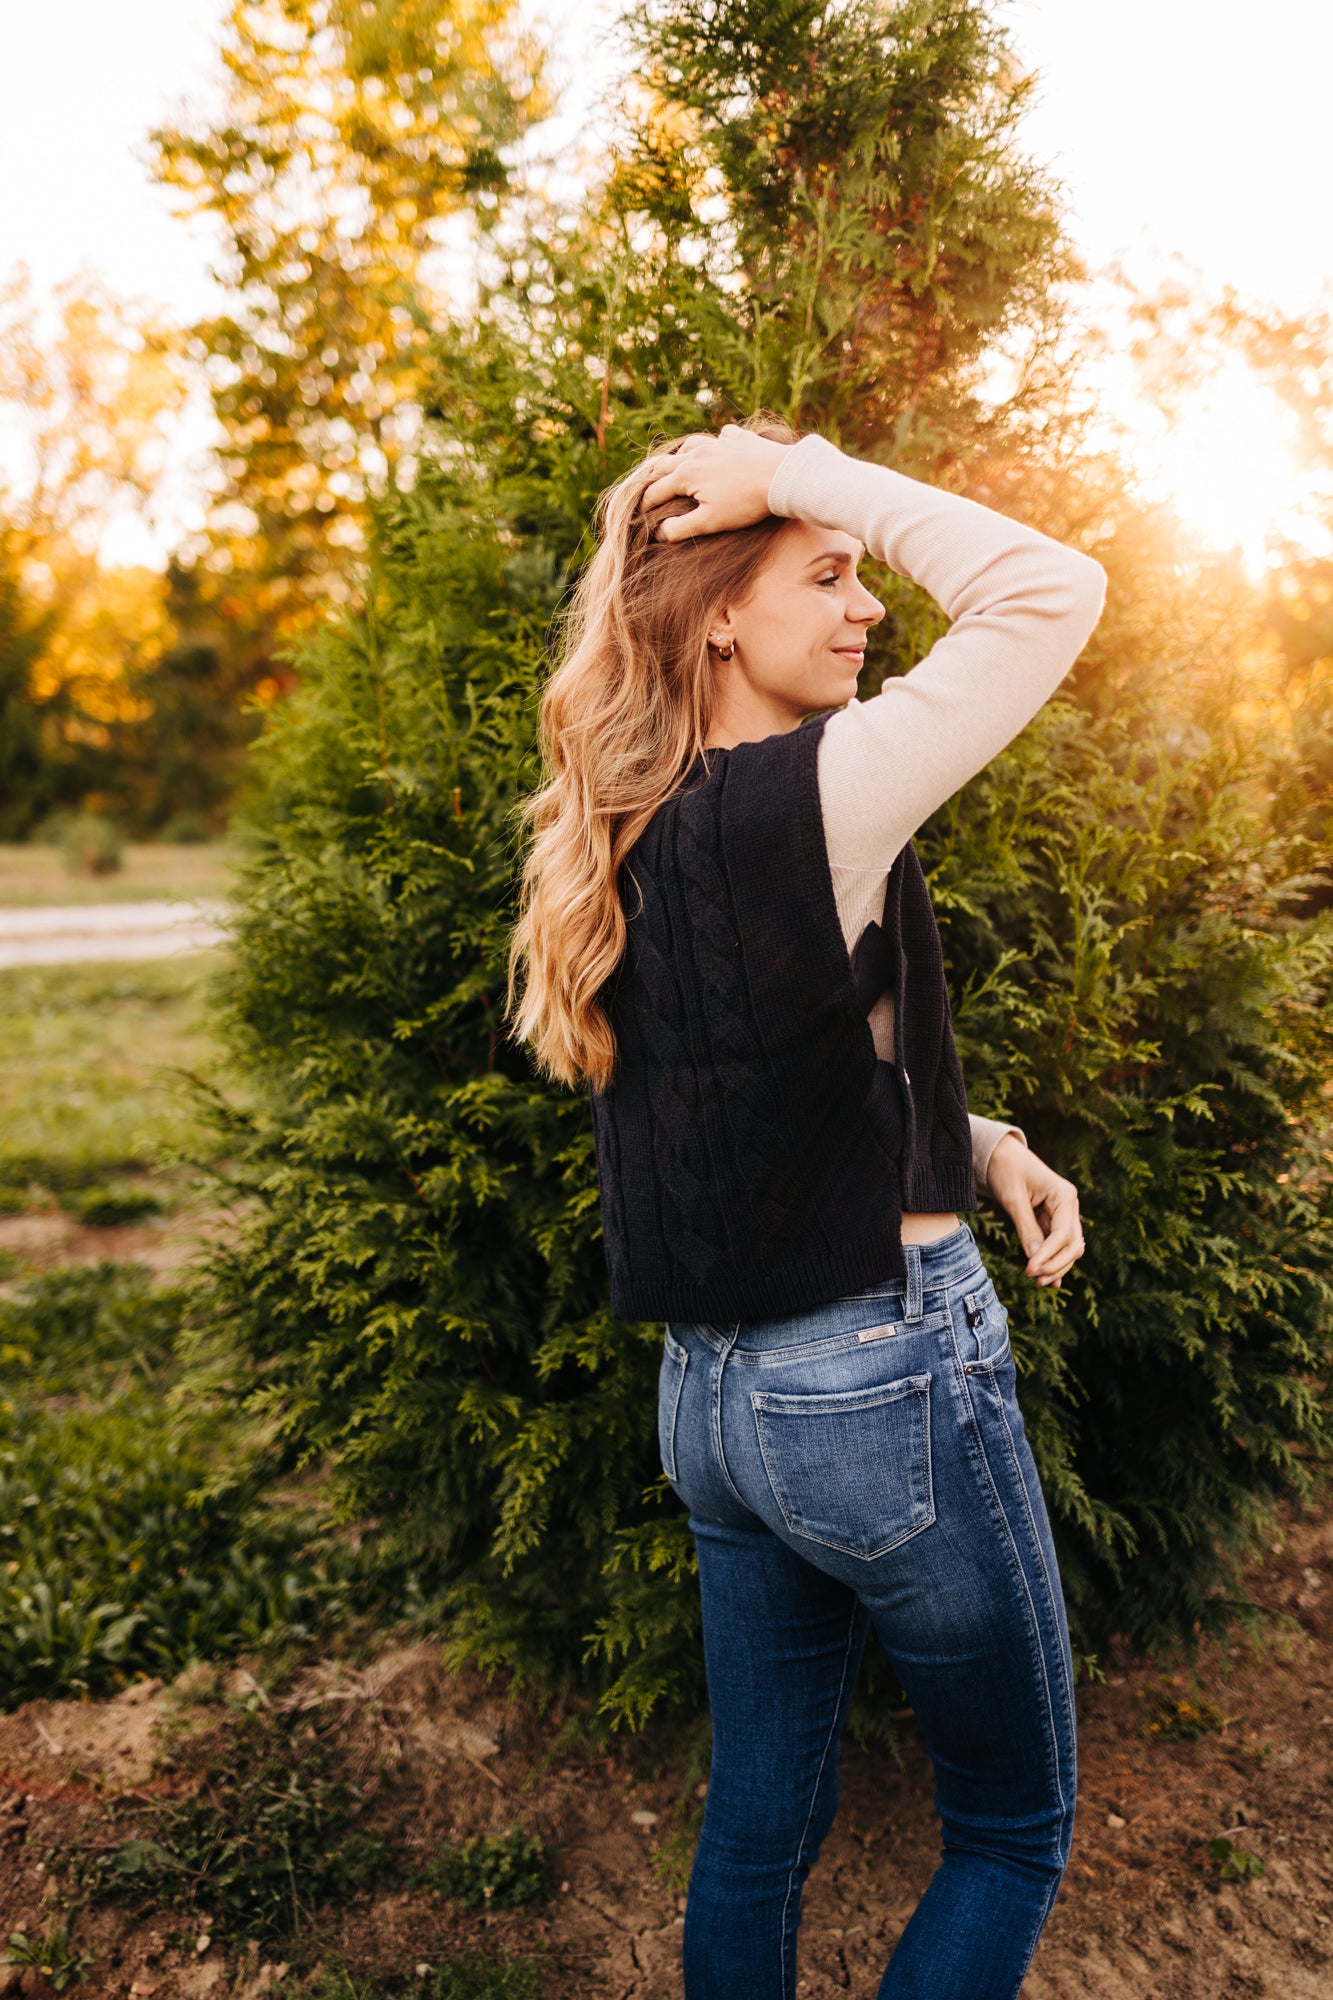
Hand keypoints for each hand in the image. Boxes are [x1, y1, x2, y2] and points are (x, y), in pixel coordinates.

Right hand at [639, 424, 788, 540]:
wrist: (781, 476)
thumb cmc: (744, 503)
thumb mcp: (710, 522)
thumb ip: (681, 528)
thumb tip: (660, 532)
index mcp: (686, 475)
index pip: (656, 491)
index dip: (646, 504)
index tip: (642, 514)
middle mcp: (696, 454)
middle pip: (666, 464)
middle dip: (655, 478)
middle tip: (652, 489)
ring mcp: (718, 443)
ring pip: (690, 444)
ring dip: (681, 455)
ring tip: (680, 464)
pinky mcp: (740, 439)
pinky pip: (722, 435)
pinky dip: (716, 441)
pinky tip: (720, 446)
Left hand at [985, 1132, 1084, 1288]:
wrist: (999, 1153)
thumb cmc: (1005, 1169)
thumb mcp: (1012, 1198)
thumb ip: (1025, 1227)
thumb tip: (1035, 1258)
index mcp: (1064, 1195)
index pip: (1063, 1234)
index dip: (1049, 1255)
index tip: (1030, 1270)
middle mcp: (1069, 1205)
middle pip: (1072, 1244)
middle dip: (1056, 1264)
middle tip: (1034, 1278)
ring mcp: (1063, 1213)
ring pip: (1069, 1248)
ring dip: (1056, 1265)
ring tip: (1037, 1280)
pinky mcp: (1053, 1220)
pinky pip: (1058, 1244)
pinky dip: (1054, 1260)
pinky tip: (1049, 1280)